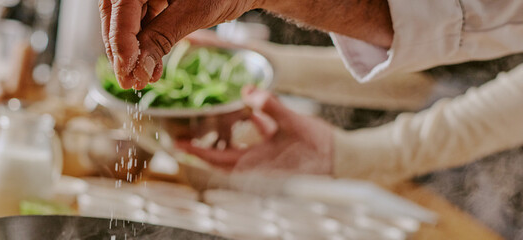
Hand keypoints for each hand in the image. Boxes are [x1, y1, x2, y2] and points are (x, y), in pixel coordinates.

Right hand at [98, 0, 262, 89]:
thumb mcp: (192, 13)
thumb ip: (162, 37)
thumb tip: (139, 68)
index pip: (119, 7)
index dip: (119, 40)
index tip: (125, 68)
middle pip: (116, 16)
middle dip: (121, 50)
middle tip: (127, 80)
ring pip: (126, 24)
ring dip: (133, 54)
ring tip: (140, 79)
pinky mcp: (154, 1)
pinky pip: (142, 25)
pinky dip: (146, 47)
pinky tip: (151, 69)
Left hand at [176, 86, 334, 174]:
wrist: (344, 163)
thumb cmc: (319, 148)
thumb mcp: (292, 121)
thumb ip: (269, 105)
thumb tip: (248, 91)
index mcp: (255, 163)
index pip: (217, 158)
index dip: (196, 151)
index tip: (178, 145)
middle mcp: (257, 169)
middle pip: (221, 159)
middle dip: (203, 148)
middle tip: (185, 137)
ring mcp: (266, 166)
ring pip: (237, 154)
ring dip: (225, 140)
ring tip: (213, 125)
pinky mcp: (276, 161)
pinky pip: (255, 149)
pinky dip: (250, 135)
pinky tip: (255, 117)